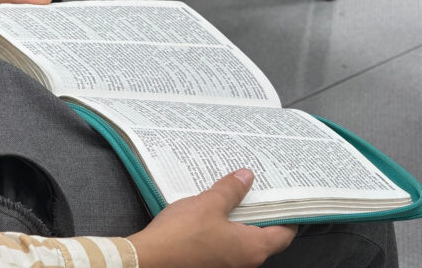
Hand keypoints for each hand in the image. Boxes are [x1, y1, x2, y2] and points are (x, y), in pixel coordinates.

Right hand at [128, 169, 296, 267]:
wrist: (148, 260)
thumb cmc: (181, 236)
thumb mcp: (208, 204)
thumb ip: (230, 190)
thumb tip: (246, 177)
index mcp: (252, 248)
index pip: (283, 234)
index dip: (287, 215)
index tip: (285, 198)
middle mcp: (243, 262)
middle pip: (263, 236)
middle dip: (260, 212)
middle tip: (255, 189)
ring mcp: (225, 265)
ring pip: (241, 240)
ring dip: (238, 219)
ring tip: (230, 194)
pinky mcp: (208, 264)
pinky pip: (223, 245)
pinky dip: (223, 228)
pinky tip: (210, 212)